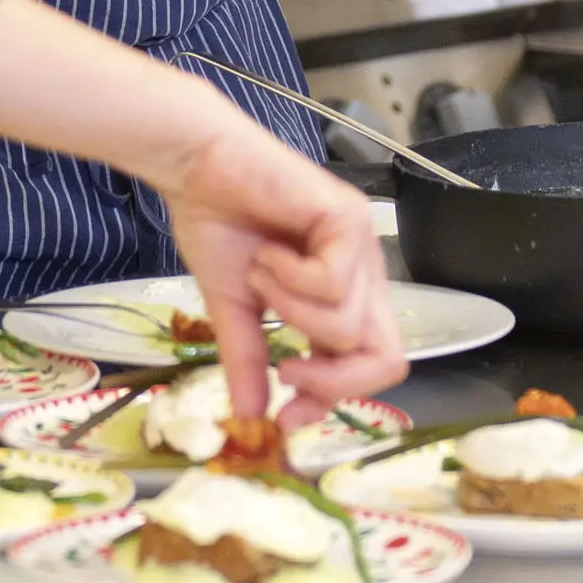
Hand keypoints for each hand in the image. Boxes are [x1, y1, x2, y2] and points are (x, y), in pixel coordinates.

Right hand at [157, 125, 405, 423]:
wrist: (196, 166)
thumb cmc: (216, 222)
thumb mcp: (232, 307)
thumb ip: (248, 359)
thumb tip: (251, 415)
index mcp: (341, 296)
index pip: (370, 364)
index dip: (334, 398)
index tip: (286, 415)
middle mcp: (362, 274)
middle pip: (386, 356)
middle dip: (332, 379)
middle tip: (285, 369)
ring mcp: (360, 246)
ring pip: (349, 324)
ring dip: (290, 308)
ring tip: (261, 271)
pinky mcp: (348, 219)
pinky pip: (333, 281)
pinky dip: (291, 278)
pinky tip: (269, 252)